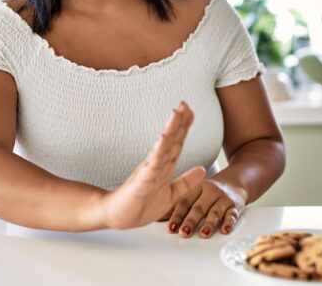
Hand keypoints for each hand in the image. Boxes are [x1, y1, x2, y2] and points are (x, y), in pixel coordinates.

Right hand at [100, 102, 205, 229]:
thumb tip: (203, 169)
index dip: (184, 127)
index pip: (176, 143)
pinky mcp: (142, 182)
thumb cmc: (140, 206)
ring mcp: (148, 171)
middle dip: (179, 122)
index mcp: (163, 167)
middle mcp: (156, 165)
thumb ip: (186, 182)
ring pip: (162, 147)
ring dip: (170, 129)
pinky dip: (158, 151)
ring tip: (176, 112)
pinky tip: (163, 138)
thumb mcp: (171, 194)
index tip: (190, 110)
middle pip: (170, 140)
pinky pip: (152, 165)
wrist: (118, 218)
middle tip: (185, 103)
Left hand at [164, 178, 246, 238]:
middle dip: (191, 221)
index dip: (177, 215)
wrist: (235, 182)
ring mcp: (223, 198)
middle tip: (184, 233)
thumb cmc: (209, 192)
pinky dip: (229, 222)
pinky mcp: (235, 206)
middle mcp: (210, 191)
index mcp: (196, 187)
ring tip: (204, 234)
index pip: (185, 202)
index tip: (171, 228)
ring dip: (209, 223)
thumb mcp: (193, 193)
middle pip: (199, 208)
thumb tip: (157, 218)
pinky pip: (232, 214)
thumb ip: (178, 205)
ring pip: (215, 212)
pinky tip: (225, 230)